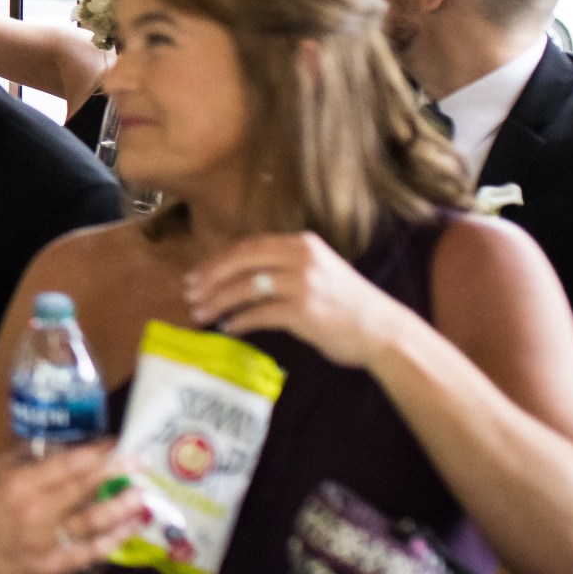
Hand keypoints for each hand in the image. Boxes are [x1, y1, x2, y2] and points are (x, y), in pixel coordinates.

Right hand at [0, 442, 140, 573]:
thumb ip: (27, 457)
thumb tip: (63, 443)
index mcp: (18, 484)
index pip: (66, 465)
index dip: (94, 453)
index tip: (115, 443)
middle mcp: (35, 512)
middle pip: (83, 490)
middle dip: (114, 474)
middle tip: (139, 462)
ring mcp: (44, 542)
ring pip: (91, 523)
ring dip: (119, 509)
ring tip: (141, 496)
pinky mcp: (51, 567)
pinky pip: (87, 553)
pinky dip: (110, 542)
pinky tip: (127, 530)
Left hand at [181, 232, 411, 369]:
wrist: (383, 330)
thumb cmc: (346, 303)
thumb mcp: (317, 269)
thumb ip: (282, 265)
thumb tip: (234, 274)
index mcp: (301, 243)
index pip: (247, 245)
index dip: (217, 261)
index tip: (195, 275)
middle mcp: (301, 258)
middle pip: (239, 261)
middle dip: (209, 278)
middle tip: (189, 293)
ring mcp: (303, 284)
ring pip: (244, 288)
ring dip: (217, 302)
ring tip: (201, 314)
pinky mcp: (303, 312)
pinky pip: (259, 314)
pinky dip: (239, 321)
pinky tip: (229, 328)